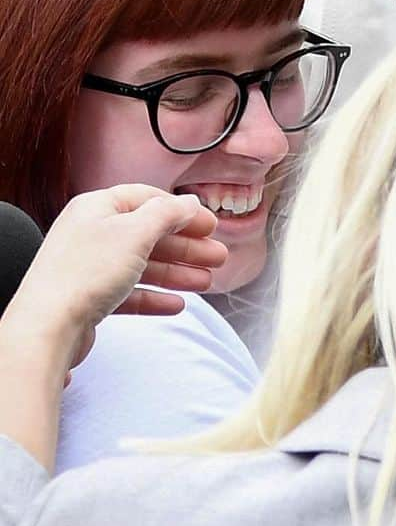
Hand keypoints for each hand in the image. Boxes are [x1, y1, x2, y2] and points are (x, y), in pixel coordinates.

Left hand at [6, 186, 226, 372]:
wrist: (48, 327)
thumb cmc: (85, 274)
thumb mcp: (136, 232)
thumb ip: (168, 214)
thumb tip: (188, 204)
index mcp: (98, 208)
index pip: (147, 199)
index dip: (181, 211)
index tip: (209, 224)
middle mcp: (92, 234)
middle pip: (150, 235)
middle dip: (186, 246)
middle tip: (217, 256)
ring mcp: (90, 268)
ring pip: (143, 266)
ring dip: (177, 273)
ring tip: (206, 282)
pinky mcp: (90, 299)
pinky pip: (130, 293)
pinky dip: (155, 297)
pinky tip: (176, 304)